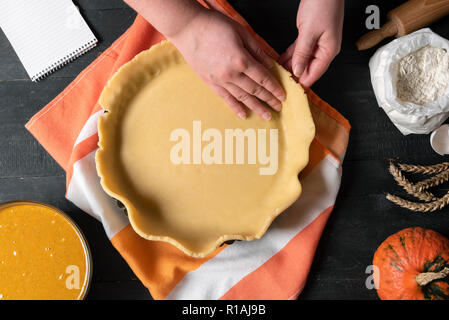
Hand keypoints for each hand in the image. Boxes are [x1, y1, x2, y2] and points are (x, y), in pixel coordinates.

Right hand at [169, 10, 285, 119]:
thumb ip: (257, 50)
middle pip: (255, 90)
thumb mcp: (241, 32)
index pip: (263, 78)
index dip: (274, 88)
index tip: (282, 95)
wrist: (187, 29)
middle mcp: (231, 74)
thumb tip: (269, 64)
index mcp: (241, 60)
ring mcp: (220, 80)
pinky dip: (236, 107)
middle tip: (278, 107)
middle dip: (269, 99)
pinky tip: (244, 115)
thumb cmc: (214, 25)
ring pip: (242, 97)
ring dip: (256, 107)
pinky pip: (226, 98)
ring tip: (267, 116)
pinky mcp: (210, 83)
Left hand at [279, 0, 343, 87]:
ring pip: (302, 60)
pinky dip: (290, 56)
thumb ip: (302, 52)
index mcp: (329, 51)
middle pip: (308, 69)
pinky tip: (280, 61)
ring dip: (290, 66)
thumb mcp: (309, 31)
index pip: (314, 74)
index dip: (301, 83)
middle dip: (294, 76)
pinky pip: (299, 50)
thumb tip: (297, 71)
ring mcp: (318, 42)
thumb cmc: (322, 4)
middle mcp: (325, 49)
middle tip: (279, 82)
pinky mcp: (311, 36)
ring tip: (277, 73)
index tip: (289, 90)